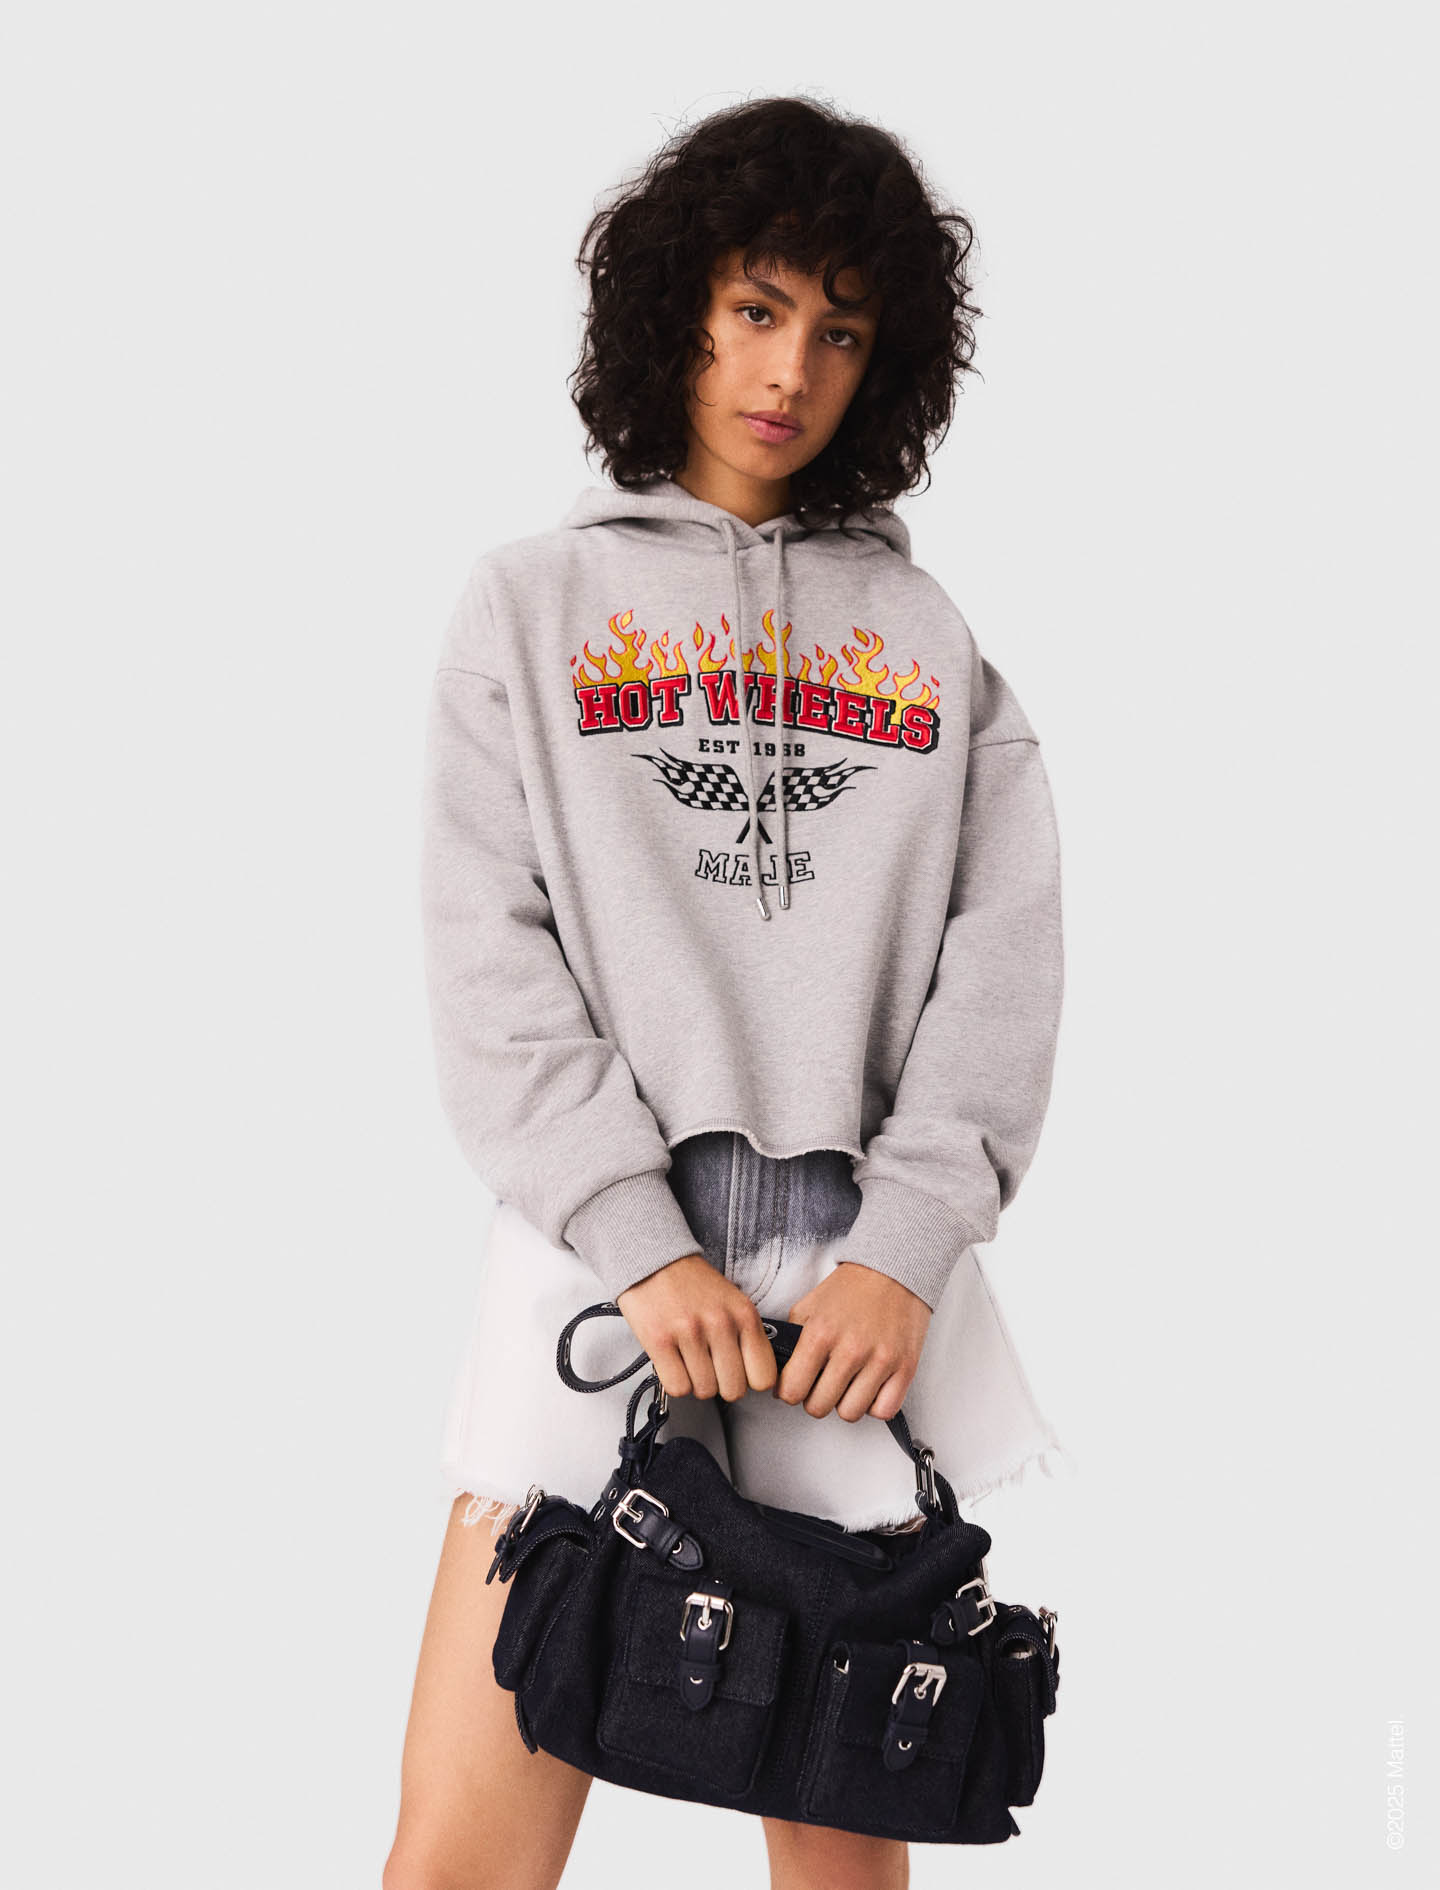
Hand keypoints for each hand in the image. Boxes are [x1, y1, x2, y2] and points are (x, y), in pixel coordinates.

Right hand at [616, 1254, 777, 1402]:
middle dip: (722, 1385)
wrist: (654, 1261)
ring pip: (705, 1391)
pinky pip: (678, 1387)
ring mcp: (689, 1333)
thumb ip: (748, 1336)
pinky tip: (675, 1363)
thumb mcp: (733, 1302)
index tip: (741, 1375)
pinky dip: (676, 1382)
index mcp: (744, 1315)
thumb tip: (757, 1377)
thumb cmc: (694, 1286)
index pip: (764, 1377)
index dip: (751, 1382)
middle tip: (711, 1368)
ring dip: (696, 1382)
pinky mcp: (660, 1341)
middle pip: (733, 1390)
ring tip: (690, 1361)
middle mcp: (720, 1324)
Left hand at [774, 1262, 931, 1422]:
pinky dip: (874, 1405)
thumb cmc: (850, 1289)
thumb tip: (779, 1373)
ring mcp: (880, 1361)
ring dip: (844, 1403)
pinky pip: (883, 1411)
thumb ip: (791, 1339)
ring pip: (850, 1413)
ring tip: (846, 1384)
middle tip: (821, 1384)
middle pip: (819, 1407)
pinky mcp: (905, 1368)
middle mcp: (850, 1350)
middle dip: (815, 1398)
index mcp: (820, 1333)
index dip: (789, 1392)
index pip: (792, 1390)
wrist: (894, 1270)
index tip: (795, 1386)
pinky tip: (869, 1387)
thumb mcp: (809, 1306)